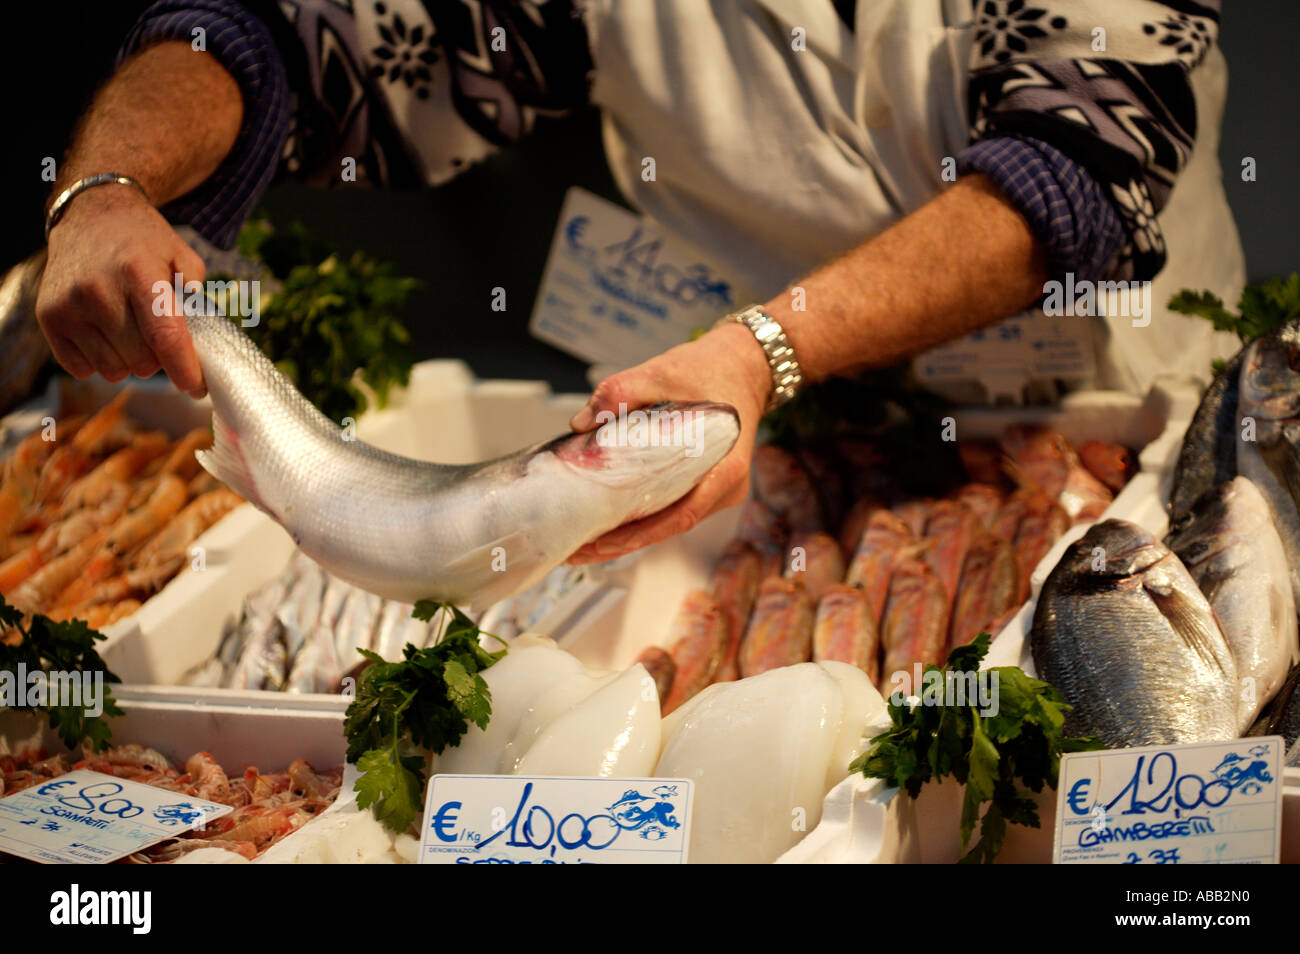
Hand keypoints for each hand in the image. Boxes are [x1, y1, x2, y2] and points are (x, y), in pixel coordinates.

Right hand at [36, 184, 206, 396]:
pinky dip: (100, 362)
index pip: (165, 337)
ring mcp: (69, 306)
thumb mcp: (182, 255)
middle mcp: (98, 290)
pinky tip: (104, 333)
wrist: (89, 216)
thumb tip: (202, 344)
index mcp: (138, 272)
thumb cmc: (143, 242)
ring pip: (114, 371)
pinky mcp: (49, 319)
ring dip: (129, 362)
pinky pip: (83, 370)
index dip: (185, 370)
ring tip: (130, 331)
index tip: (198, 390)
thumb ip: (199, 296)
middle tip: (157, 335)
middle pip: (142, 362)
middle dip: (159, 359)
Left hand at [567, 321, 771, 562]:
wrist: (744, 365)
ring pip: (669, 522)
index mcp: (728, 467)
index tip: (602, 542)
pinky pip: (671, 508)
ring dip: (628, 535)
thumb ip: (621, 391)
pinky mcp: (707, 488)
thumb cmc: (711, 369)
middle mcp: (727, 487)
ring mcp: (719, 491)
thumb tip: (580, 423)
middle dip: (622, 542)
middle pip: (670, 526)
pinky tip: (605, 522)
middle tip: (575, 552)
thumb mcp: (664, 371)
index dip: (640, 534)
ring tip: (581, 544)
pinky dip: (639, 519)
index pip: (682, 514)